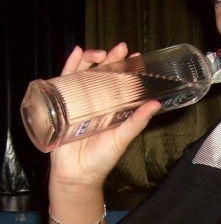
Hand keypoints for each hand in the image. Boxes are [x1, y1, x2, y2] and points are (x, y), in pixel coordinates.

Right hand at [50, 43, 160, 187]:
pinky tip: (76, 52)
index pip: (121, 82)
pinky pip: (64, 80)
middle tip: (121, 48)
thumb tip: (156, 104)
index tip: (138, 56)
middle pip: (103, 73)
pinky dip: (69, 65)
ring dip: (91, 59)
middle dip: (112, 59)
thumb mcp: (122, 138)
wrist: (76, 174)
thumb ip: (137, 121)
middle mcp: (96, 101)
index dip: (128, 69)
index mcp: (112, 107)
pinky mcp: (62, 103)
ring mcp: (78, 101)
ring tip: (101, 52)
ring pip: (84, 73)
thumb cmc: (102, 159)